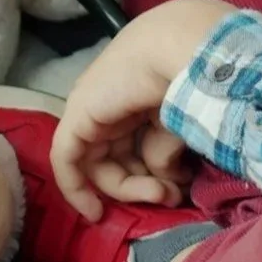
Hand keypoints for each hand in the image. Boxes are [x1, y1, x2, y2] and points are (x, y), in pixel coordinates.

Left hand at [52, 0, 231, 220]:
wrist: (186, 48)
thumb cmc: (194, 80)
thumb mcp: (182, 123)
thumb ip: (167, 151)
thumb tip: (166, 180)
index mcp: (136, 95)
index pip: (132, 144)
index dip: (146, 175)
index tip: (170, 197)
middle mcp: (110, 101)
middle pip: (115, 156)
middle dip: (143, 186)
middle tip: (171, 197)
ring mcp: (91, 107)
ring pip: (98, 163)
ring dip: (129, 190)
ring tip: (162, 194)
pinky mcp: (78, 116)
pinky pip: (67, 160)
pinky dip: (76, 189)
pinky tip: (95, 213)